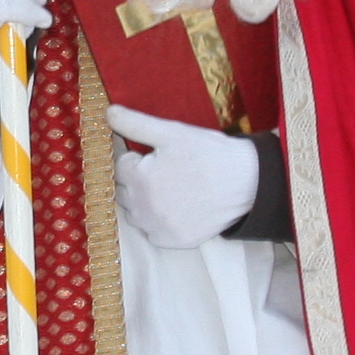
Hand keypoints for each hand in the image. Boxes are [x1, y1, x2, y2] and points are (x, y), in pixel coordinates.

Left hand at [107, 106, 259, 250]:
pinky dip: (159, 222)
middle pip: (123, 191)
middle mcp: (143, 208)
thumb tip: (108, 113)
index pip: (120, 167)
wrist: (246, 182)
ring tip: (171, 188)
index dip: (138, 158)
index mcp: (139, 179)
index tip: (157, 155)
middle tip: (165, 171)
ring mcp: (158, 228)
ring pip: (136, 213)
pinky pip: (153, 232)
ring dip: (144, 202)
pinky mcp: (173, 241)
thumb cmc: (209, 154)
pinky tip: (176, 207)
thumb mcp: (171, 132)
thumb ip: (135, 123)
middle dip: (138, 180)